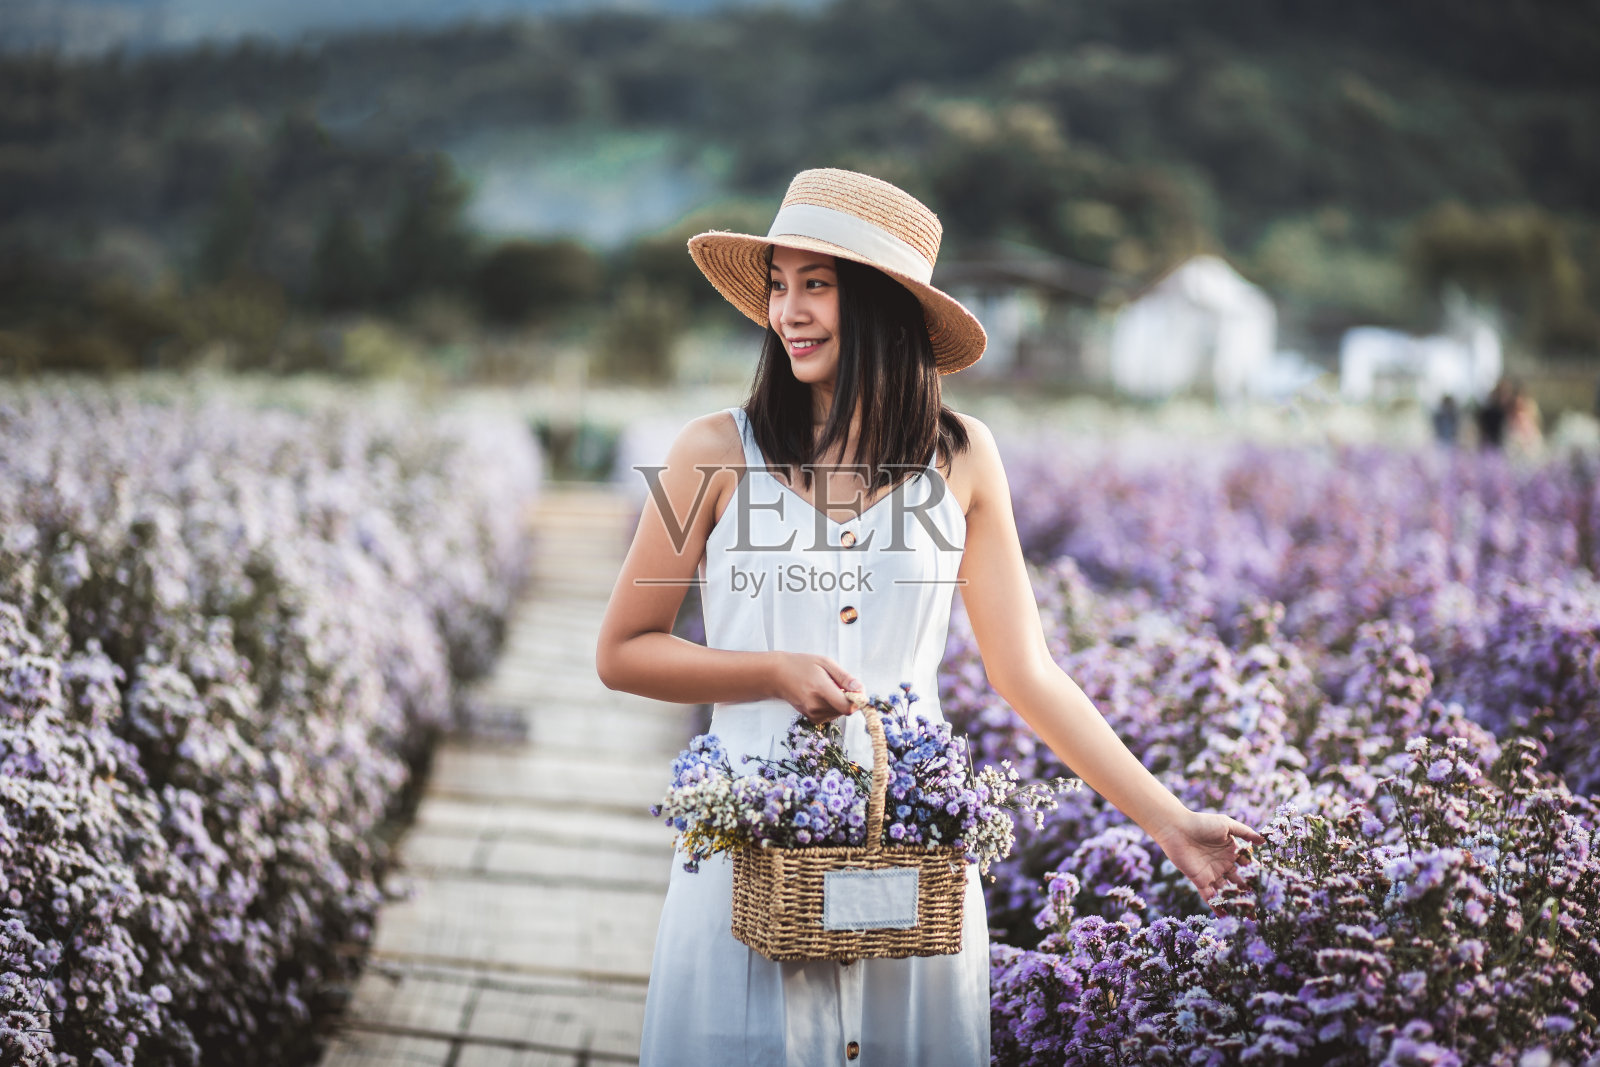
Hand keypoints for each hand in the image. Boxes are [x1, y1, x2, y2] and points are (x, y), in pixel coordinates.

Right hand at [768, 652, 861, 725]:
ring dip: (840, 701)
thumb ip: (844, 677)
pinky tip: (822, 695)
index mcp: (820, 689)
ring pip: (840, 713)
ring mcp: (813, 714)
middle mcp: (815, 705)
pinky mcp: (812, 719)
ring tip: (827, 687)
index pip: (847, 706)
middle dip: (848, 697)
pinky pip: (832, 715)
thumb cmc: (802, 665)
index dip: (858, 700)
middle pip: (846, 710)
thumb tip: (860, 690)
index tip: (856, 689)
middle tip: (838, 683)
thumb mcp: (825, 663)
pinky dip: (833, 706)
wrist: (778, 676)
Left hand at [1150, 809, 1265, 916]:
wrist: (1177, 829)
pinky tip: (1227, 917)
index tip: (1270, 885)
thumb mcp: (1227, 825)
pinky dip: (1217, 906)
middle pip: (1239, 881)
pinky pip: (1210, 896)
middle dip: (1250, 892)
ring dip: (1236, 902)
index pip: (1247, 865)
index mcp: (1231, 851)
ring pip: (1227, 891)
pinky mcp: (1200, 880)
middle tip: (1263, 906)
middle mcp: (1223, 864)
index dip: (1257, 874)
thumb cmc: (1202, 823)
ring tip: (1250, 916)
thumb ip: (1245, 833)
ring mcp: (1212, 873)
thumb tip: (1264, 840)